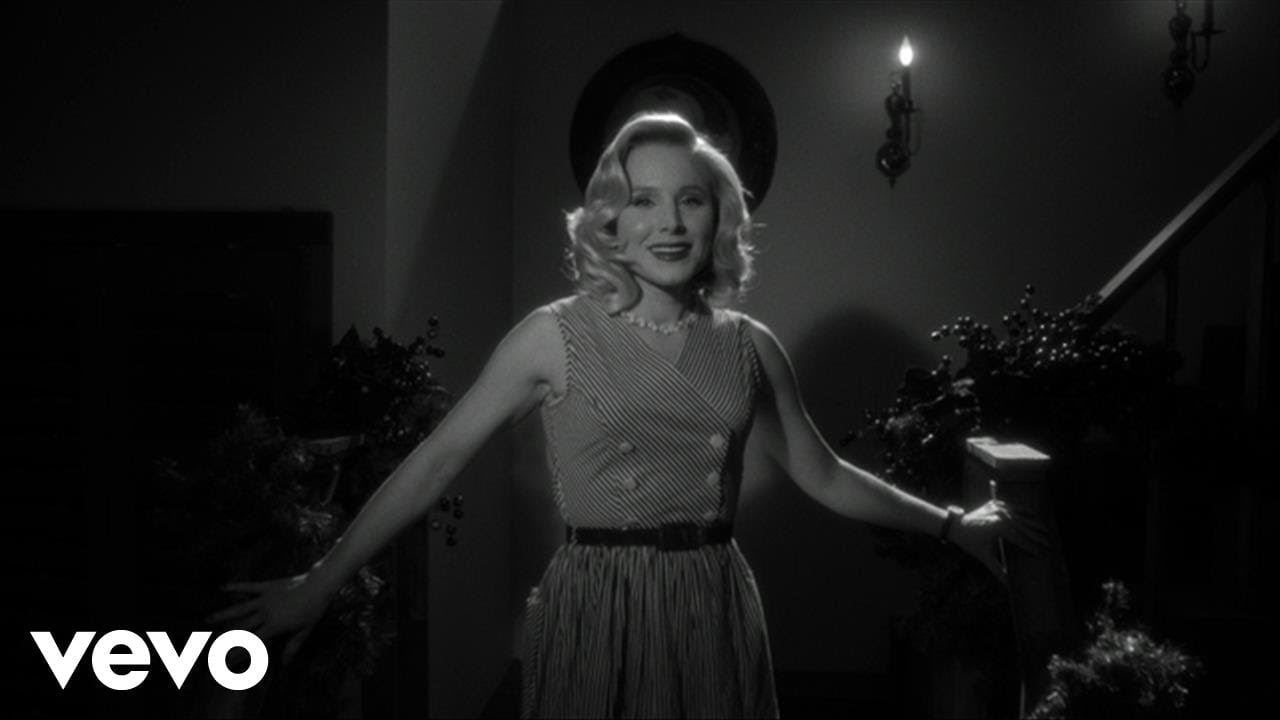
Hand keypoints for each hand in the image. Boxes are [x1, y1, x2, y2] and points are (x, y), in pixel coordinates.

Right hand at [205, 573, 329, 665]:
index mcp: (275, 626)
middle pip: (242, 627)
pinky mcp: (268, 586)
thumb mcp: (306, 630)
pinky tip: (222, 587)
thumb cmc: (315, 608)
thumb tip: (284, 663)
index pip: (253, 642)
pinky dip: (236, 587)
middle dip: (225, 637)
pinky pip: (249, 587)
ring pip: (240, 608)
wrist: (320, 584)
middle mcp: (266, 613)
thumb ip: (293, 646)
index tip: (224, 660)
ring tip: (208, 619)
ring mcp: (265, 599)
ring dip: (223, 614)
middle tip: (208, 645)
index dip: (238, 652)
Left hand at [950, 500, 1050, 579]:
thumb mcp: (984, 557)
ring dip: (1034, 523)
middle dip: (1037, 535)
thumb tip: (1008, 586)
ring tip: (1046, 530)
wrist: (956, 526)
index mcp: (999, 527)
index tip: (1041, 553)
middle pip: (1024, 526)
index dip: (1031, 547)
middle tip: (1049, 543)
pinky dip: (1025, 512)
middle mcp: (1001, 515)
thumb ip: (998, 570)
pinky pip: (1014, 507)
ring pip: (1022, 516)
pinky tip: (1034, 516)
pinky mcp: (996, 503)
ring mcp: (999, 507)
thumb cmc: (970, 542)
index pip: (1020, 539)